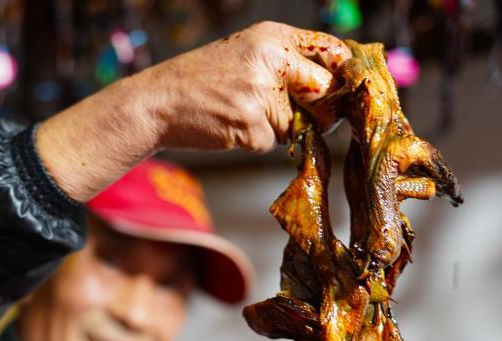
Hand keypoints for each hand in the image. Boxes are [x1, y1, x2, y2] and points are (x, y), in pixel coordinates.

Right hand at [144, 21, 349, 152]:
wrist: (157, 103)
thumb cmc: (200, 82)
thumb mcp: (245, 54)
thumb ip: (286, 63)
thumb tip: (332, 86)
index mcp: (272, 37)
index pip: (331, 50)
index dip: (343, 73)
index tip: (344, 89)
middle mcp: (270, 59)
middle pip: (324, 90)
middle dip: (320, 109)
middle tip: (302, 115)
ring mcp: (261, 93)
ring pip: (297, 123)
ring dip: (278, 128)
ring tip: (242, 113)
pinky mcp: (251, 124)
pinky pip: (272, 143)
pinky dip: (256, 142)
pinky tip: (231, 127)